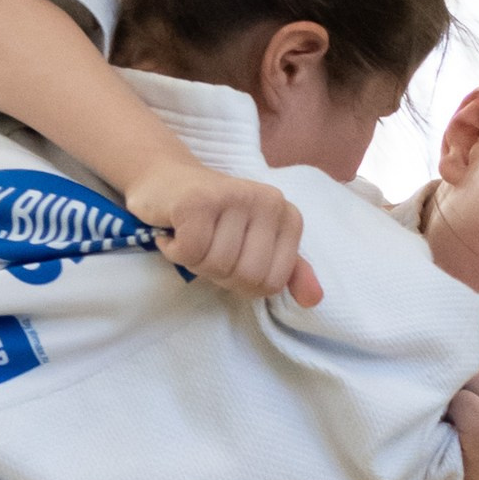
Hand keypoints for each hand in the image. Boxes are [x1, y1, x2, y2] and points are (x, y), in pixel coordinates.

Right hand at [124, 155, 320, 305]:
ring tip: (191, 235)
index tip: (229, 254)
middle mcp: (269, 201)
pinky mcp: (198, 199)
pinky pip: (191, 252)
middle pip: (247, 276)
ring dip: (194, 260)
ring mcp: (235, 196)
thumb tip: (313, 300)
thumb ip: (287, 271)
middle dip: (218, 273)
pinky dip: (173, 250)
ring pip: (217, 265)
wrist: (165, 179)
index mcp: (288, 216)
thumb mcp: (257, 245)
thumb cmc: (213, 219)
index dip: (242, 282)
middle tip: (206, 246)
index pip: (272, 283)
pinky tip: (174, 231)